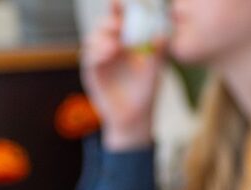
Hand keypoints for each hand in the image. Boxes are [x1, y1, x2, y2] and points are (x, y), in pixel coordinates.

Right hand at [81, 0, 165, 150]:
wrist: (135, 116)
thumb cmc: (146, 89)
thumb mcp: (156, 68)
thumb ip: (159, 51)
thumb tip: (161, 35)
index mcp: (126, 39)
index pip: (120, 17)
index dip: (119, 7)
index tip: (121, 1)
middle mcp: (110, 44)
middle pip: (104, 24)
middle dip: (110, 21)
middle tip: (119, 24)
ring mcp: (99, 57)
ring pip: (93, 37)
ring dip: (102, 36)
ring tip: (115, 45)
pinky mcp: (91, 71)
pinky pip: (88, 56)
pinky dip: (97, 52)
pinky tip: (109, 52)